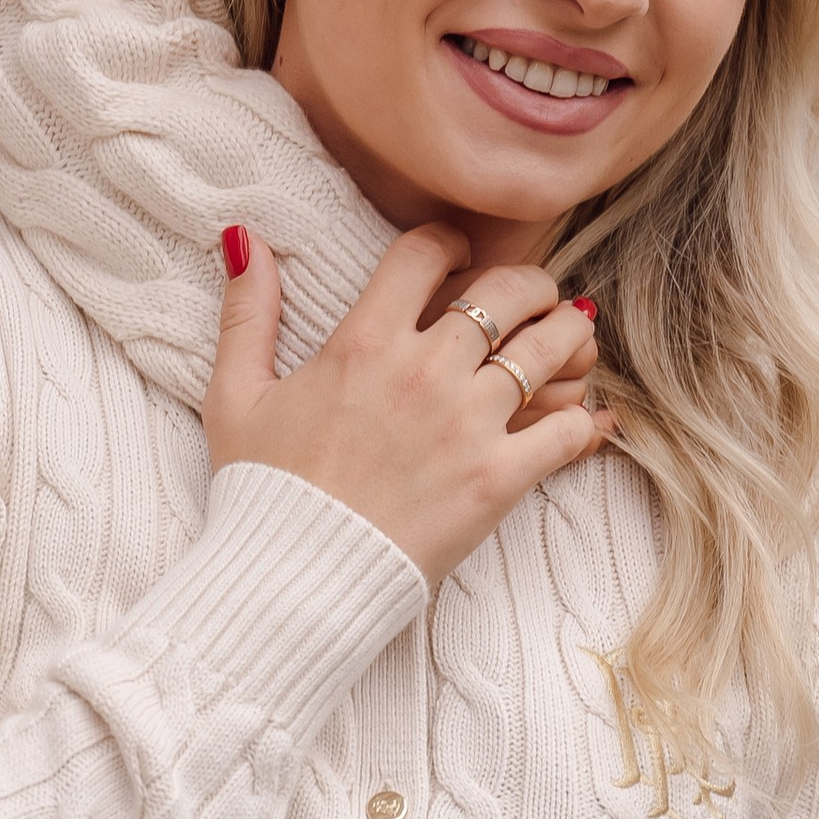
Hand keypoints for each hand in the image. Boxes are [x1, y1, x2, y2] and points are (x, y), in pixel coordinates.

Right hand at [206, 222, 605, 586]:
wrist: (295, 579)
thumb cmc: (265, 490)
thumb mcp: (236, 394)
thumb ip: (248, 311)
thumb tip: (243, 239)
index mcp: (364, 341)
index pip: (425, 252)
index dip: (448, 242)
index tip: (457, 256)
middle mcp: (424, 371)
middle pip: (507, 290)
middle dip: (528, 283)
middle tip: (532, 297)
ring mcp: (467, 424)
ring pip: (550, 348)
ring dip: (568, 337)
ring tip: (570, 341)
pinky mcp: (498, 478)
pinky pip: (567, 430)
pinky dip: (582, 422)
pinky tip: (580, 421)